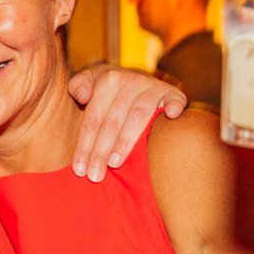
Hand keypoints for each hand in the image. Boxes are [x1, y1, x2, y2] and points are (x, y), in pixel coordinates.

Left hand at [68, 64, 186, 180]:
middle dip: (101, 151)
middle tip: (94, 176)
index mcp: (109, 79)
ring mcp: (153, 86)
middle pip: (113, 122)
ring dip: (126, 141)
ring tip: (114, 164)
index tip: (79, 169)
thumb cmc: (107, 88)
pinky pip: (176, 99)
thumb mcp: (89, 80)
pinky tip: (171, 117)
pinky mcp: (172, 92)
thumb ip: (78, 85)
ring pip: (138, 117)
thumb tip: (83, 97)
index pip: (93, 118)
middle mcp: (131, 80)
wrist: (135, 76)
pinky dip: (174, 107)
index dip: (85, 144)